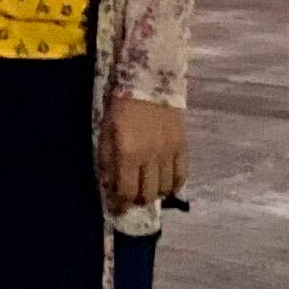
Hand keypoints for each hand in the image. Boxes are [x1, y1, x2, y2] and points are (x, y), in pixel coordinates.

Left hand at [103, 96, 186, 212]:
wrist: (150, 80)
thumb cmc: (121, 105)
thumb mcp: (106, 131)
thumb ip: (107, 159)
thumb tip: (109, 184)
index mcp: (128, 153)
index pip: (125, 191)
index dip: (120, 204)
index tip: (116, 208)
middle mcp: (150, 157)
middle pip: (147, 194)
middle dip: (136, 201)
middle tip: (130, 197)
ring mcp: (168, 152)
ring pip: (165, 188)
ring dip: (155, 194)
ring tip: (147, 188)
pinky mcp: (182, 146)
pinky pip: (182, 175)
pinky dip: (174, 185)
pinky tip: (167, 185)